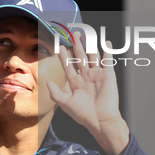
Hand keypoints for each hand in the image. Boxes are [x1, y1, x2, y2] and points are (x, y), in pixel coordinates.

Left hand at [47, 32, 129, 154]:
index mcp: (76, 83)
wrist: (100, 120)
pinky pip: (107, 61)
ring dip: (90, 45)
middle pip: (80, 57)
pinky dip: (107, 51)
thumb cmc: (83, 114)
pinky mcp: (108, 76)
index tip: (61, 47)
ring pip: (92, 56)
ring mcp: (97, 75)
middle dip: (77, 45)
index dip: (64, 56)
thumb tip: (47, 82)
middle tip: (74, 34)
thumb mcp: (65, 104)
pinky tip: (105, 42)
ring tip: (86, 34)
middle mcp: (86, 77)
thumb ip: (55, 93)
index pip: (69, 66)